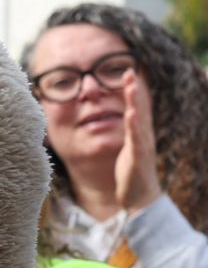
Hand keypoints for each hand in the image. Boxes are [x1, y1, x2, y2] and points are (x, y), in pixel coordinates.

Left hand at [115, 71, 161, 213]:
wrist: (141, 197)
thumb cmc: (133, 170)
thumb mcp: (128, 145)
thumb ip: (127, 130)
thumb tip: (124, 114)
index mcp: (139, 132)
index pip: (137, 107)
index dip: (133, 89)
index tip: (128, 69)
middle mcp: (143, 136)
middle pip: (140, 108)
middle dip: (135, 89)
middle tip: (130, 70)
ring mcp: (142, 146)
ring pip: (139, 121)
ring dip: (136, 102)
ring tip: (132, 85)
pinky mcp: (138, 159)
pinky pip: (136, 141)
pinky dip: (134, 127)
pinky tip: (131, 115)